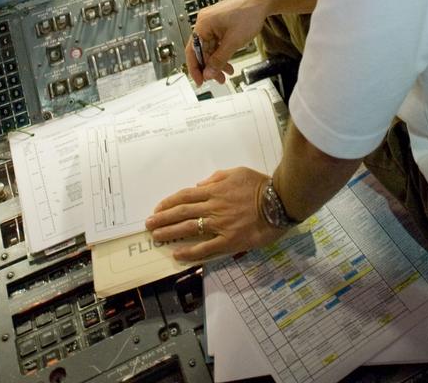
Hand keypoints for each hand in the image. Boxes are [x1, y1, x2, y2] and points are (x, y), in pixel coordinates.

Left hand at [145, 166, 285, 262]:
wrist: (279, 201)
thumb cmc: (260, 185)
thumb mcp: (237, 172)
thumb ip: (217, 178)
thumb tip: (200, 185)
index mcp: (214, 190)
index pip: (185, 196)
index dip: (168, 203)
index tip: (157, 209)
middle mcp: (213, 207)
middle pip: (182, 212)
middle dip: (162, 218)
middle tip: (148, 225)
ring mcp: (219, 225)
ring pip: (189, 228)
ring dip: (170, 232)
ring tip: (156, 237)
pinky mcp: (229, 240)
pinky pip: (205, 247)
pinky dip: (190, 251)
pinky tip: (177, 254)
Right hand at [187, 0, 268, 83]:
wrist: (262, 2)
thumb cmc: (248, 15)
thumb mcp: (233, 42)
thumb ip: (219, 60)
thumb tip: (208, 73)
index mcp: (203, 24)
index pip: (192, 50)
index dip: (195, 68)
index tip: (200, 81)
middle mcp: (205, 22)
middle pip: (202, 50)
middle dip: (210, 66)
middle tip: (217, 79)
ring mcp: (213, 23)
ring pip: (211, 48)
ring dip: (217, 61)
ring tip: (226, 73)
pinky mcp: (220, 24)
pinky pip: (217, 42)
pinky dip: (222, 53)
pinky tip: (229, 63)